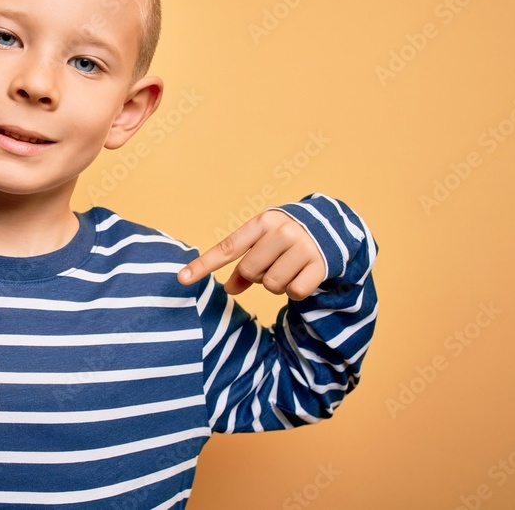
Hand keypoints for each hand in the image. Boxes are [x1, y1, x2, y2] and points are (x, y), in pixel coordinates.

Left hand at [177, 210, 324, 300]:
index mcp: (262, 222)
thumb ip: (244, 265)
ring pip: (271, 285)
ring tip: (290, 269)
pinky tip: (304, 275)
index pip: (227, 248)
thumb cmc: (287, 239)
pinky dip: (297, 291)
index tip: (181, 279)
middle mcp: (281, 231)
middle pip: (249, 272)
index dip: (203, 265)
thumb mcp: (264, 243)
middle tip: (274, 264)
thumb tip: (228, 289)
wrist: (333, 228)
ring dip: (278, 285)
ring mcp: (302, 246)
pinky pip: (294, 292)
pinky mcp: (319, 264)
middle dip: (257, 275)